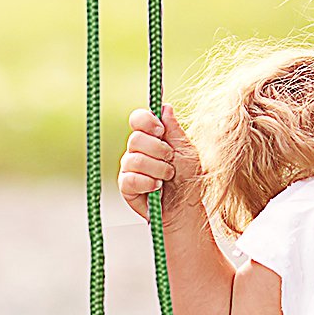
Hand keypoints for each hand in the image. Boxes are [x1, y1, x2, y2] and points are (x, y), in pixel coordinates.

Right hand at [119, 104, 200, 220]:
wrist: (185, 207)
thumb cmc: (188, 179)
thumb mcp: (186, 151)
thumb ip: (175, 130)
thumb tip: (165, 107)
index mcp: (151, 138)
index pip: (138, 119)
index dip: (146, 121)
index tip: (160, 130)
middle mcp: (137, 150)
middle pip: (136, 138)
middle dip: (159, 150)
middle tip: (170, 160)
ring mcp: (129, 167)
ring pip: (134, 159)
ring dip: (158, 169)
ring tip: (167, 177)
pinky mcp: (126, 185)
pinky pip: (131, 178)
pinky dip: (148, 183)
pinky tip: (157, 187)